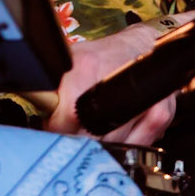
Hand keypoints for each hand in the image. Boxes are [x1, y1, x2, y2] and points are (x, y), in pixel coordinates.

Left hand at [27, 25, 177, 145]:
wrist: (140, 48)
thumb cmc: (101, 56)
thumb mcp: (68, 61)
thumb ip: (48, 85)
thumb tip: (34, 106)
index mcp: (86, 69)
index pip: (65, 120)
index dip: (57, 130)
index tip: (55, 128)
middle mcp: (115, 83)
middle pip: (89, 138)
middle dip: (78, 140)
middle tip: (75, 130)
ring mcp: (142, 101)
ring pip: (113, 147)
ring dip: (102, 145)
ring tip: (97, 127)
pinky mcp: (160, 114)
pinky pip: (136, 147)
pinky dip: (125, 145)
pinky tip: (119, 130)